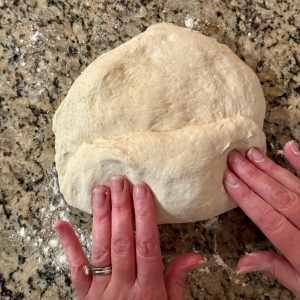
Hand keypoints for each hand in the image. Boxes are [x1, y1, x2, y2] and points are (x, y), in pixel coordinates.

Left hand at [53, 177, 202, 299]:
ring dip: (100, 217)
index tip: (141, 190)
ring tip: (100, 190)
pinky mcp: (84, 294)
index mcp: (148, 290)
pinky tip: (60, 223)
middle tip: (119, 181)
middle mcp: (123, 287)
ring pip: (101, 248)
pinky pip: (76, 268)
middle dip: (121, 208)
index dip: (144, 216)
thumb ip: (178, 281)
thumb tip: (195, 256)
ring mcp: (101, 290)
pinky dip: (68, 244)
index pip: (147, 245)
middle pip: (122, 241)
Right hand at [224, 140, 299, 295]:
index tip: (229, 181)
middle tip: (233, 159)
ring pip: (294, 186)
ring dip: (270, 168)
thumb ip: (274, 268)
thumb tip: (241, 264)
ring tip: (250, 153)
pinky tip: (290, 148)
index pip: (269, 219)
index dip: (247, 198)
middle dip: (252, 177)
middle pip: (279, 197)